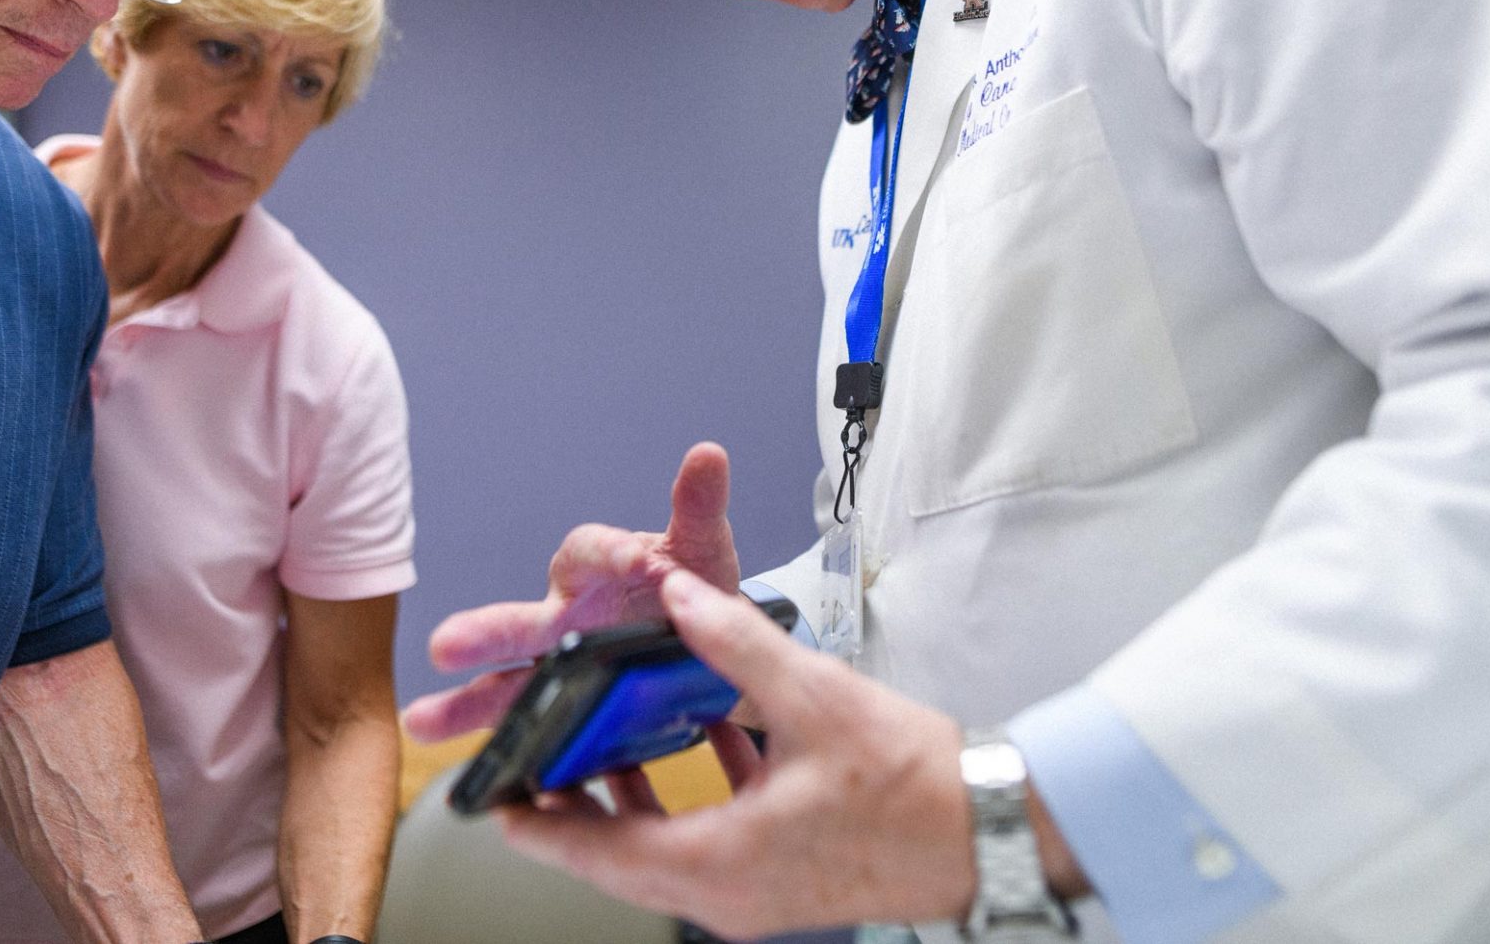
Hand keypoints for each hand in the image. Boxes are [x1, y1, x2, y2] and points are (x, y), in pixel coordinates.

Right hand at [402, 442, 740, 742]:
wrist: (712, 648)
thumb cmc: (692, 586)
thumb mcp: (701, 549)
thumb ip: (697, 507)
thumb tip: (707, 454)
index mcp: (595, 569)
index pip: (586, 551)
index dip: (608, 553)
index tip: (635, 562)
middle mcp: (565, 616)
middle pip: (518, 623)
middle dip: (483, 635)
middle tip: (443, 646)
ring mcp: (561, 669)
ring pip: (508, 687)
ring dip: (467, 706)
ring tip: (420, 723)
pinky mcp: (572, 714)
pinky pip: (541, 733)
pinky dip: (522, 753)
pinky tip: (495, 777)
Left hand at [496, 570, 977, 939]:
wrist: (995, 833)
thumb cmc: (916, 786)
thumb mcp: (816, 698)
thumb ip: (736, 642)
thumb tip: (678, 592)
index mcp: (719, 862)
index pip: (595, 854)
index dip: (538, 824)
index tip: (495, 798)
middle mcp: (726, 895)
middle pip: (617, 860)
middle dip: (574, 809)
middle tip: (535, 760)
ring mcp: (754, 897)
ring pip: (659, 857)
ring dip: (627, 806)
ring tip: (599, 748)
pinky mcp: (781, 884)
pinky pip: (705, 850)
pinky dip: (683, 807)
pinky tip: (696, 747)